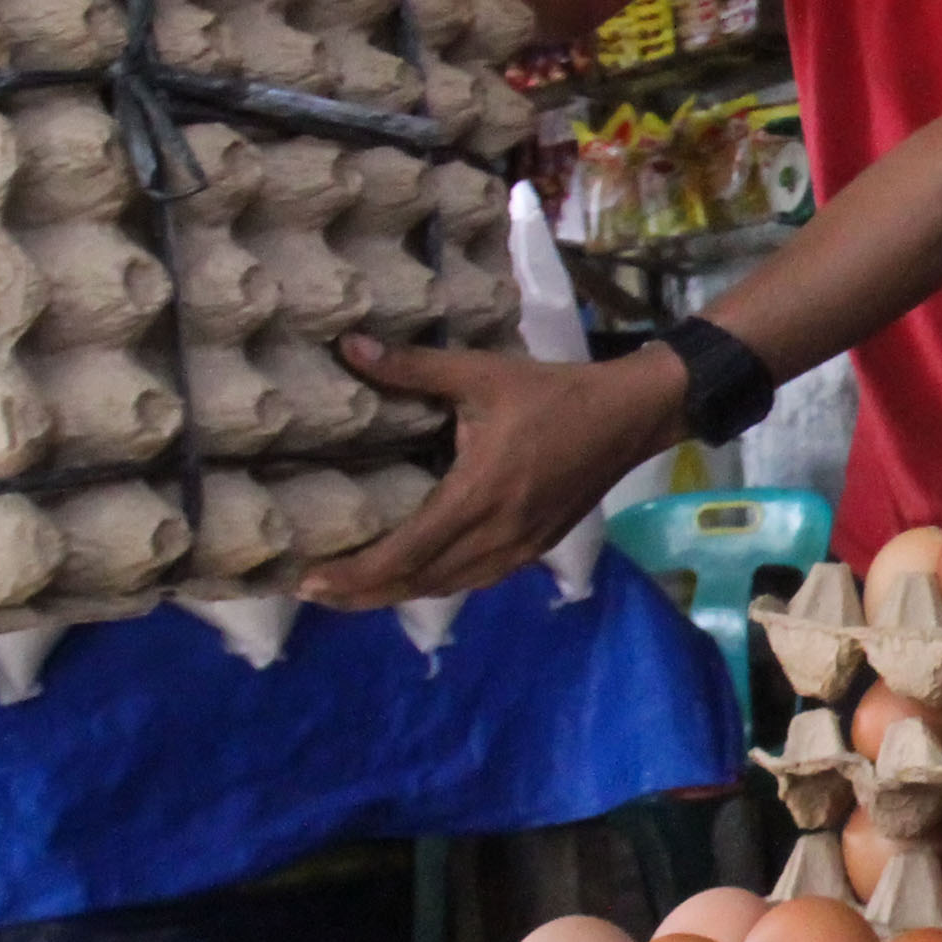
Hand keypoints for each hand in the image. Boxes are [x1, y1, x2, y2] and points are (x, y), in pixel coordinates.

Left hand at [299, 335, 685, 610]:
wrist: (631, 416)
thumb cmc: (554, 392)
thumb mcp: (481, 374)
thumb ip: (412, 367)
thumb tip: (348, 346)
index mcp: (479, 495)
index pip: (405, 553)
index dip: (356, 575)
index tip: (310, 581)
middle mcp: (497, 534)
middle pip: (418, 582)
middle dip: (363, 594)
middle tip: (312, 593)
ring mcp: (519, 548)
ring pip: (446, 587)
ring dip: (395, 594)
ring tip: (350, 592)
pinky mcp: (533, 549)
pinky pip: (473, 580)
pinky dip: (434, 585)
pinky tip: (412, 578)